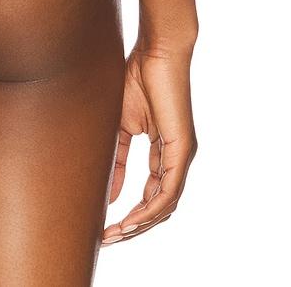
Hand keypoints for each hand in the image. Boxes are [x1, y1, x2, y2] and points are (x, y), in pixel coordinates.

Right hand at [102, 41, 196, 245]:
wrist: (156, 50)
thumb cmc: (137, 78)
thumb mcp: (121, 124)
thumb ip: (118, 157)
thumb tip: (112, 192)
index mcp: (164, 150)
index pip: (152, 193)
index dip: (131, 212)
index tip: (107, 225)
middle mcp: (177, 157)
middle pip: (160, 206)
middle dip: (134, 225)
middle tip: (109, 238)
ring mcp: (182, 154)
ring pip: (166, 204)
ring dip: (141, 223)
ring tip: (117, 233)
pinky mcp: (182, 148)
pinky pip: (170, 190)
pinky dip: (151, 208)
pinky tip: (133, 218)